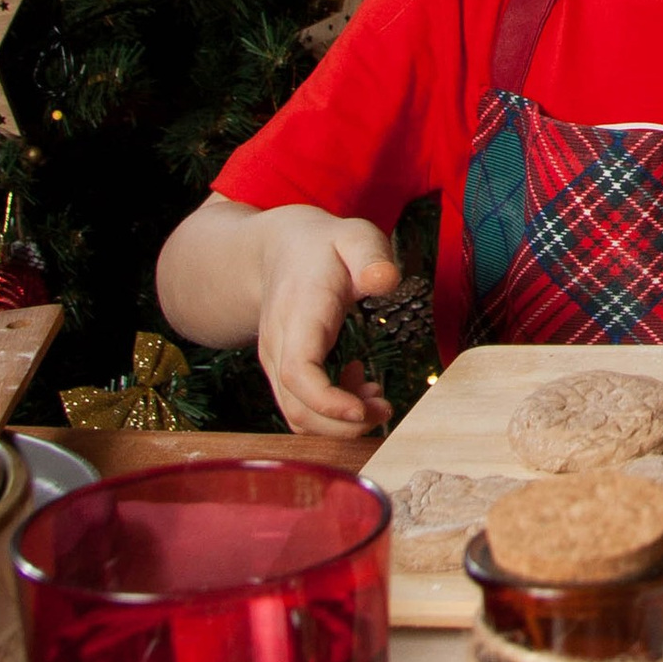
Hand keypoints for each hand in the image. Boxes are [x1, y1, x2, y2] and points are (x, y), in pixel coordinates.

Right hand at [254, 209, 401, 438]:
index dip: (328, 401)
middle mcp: (278, 344)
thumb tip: (386, 279)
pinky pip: (300, 408)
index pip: (298, 371)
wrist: (281, 251)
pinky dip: (330, 414)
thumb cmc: (325, 247)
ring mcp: (276, 362)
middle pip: (297, 407)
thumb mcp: (355, 237)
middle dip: (343, 424)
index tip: (364, 409)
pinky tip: (358, 387)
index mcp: (299, 314)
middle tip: (386, 409)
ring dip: (339, 423)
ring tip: (377, 399)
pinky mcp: (282, 371)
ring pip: (297, 415)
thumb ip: (371, 256)